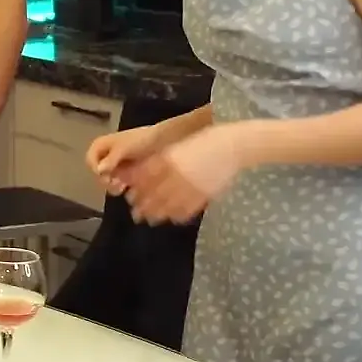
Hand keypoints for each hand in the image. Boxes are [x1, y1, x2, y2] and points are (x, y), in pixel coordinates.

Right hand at [85, 123, 168, 195]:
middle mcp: (104, 154)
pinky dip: (119, 184)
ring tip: (121, 187)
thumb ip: (110, 159)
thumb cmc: (139, 140)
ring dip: (111, 184)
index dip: (95, 170)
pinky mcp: (123, 169)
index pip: (90, 161)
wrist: (159, 140)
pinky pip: (116, 180)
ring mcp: (113, 162)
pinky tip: (125, 186)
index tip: (106, 176)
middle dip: (105, 179)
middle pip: (97, 171)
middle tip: (115, 184)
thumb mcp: (123, 148)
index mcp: (100, 145)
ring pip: (106, 178)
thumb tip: (99, 171)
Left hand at [122, 125, 242, 224]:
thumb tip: (143, 175)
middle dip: (142, 206)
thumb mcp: (179, 147)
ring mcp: (192, 186)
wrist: (233, 145)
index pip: (144, 177)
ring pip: (169, 205)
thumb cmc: (204, 141)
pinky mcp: (205, 195)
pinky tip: (172, 218)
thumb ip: (162, 160)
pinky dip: (178, 215)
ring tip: (150, 219)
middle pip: (154, 194)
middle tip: (135, 213)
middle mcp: (177, 174)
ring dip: (157, 214)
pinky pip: (188, 209)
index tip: (128, 194)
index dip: (135, 188)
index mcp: (169, 159)